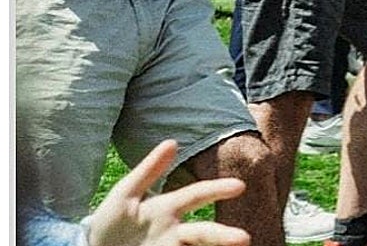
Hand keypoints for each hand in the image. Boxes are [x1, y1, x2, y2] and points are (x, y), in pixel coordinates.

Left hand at [88, 138, 247, 245]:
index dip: (217, 190)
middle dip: (223, 236)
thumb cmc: (111, 222)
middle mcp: (175, 232)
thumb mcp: (125, 194)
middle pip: (203, 233)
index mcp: (168, 209)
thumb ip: (148, 170)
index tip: (240, 186)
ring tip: (238, 245)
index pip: (197, 196)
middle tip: (244, 239)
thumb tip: (173, 142)